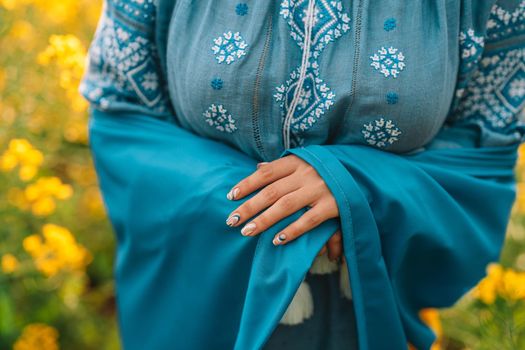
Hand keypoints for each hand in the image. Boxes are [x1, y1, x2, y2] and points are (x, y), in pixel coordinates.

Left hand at [225, 155, 342, 260]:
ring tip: (247, 232)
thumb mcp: (304, 162)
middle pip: (271, 192)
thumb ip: (282, 167)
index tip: (230, 197)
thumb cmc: (325, 170)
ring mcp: (320, 189)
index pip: (266, 173)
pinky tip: (277, 240)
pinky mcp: (333, 205)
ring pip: (285, 206)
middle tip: (232, 221)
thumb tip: (257, 168)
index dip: (247, 184)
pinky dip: (292, 230)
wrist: (362, 172)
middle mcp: (307, 174)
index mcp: (297, 162)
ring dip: (264, 220)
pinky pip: (309, 220)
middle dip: (249, 207)